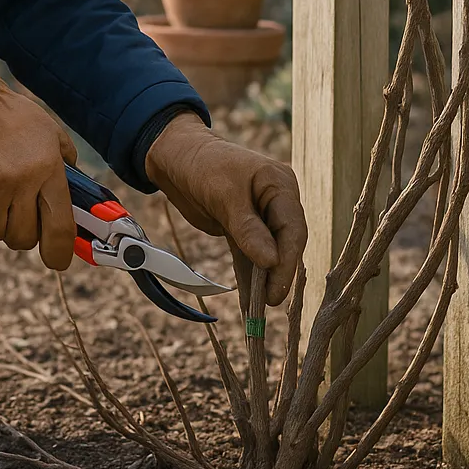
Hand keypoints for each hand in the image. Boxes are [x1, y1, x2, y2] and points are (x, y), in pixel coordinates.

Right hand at [0, 50, 75, 271]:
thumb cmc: (12, 117)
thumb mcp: (50, 133)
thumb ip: (65, 164)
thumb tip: (76, 198)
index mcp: (49, 169)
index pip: (60, 226)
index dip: (60, 252)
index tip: (57, 262)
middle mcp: (23, 183)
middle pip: (25, 238)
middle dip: (23, 233)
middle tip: (18, 213)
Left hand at [145, 112, 306, 305]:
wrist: (176, 158)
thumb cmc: (203, 166)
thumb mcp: (224, 195)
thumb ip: (248, 228)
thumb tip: (272, 261)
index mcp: (280, 185)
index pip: (292, 228)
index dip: (287, 261)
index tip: (278, 289)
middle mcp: (276, 201)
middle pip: (285, 243)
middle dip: (278, 274)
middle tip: (269, 303)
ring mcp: (262, 217)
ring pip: (268, 253)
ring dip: (263, 280)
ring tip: (259, 310)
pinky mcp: (244, 229)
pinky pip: (250, 256)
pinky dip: (249, 277)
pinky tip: (249, 302)